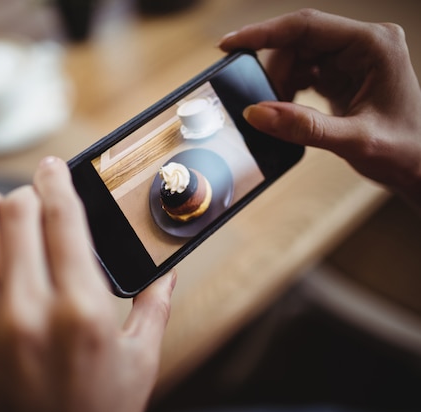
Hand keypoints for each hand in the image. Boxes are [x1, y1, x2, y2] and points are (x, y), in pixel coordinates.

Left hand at [0, 156, 175, 411]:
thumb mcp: (141, 363)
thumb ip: (155, 308)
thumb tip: (168, 271)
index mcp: (81, 311)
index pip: (64, 216)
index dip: (56, 180)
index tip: (51, 169)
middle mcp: (25, 315)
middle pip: (13, 214)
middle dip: (21, 194)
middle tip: (24, 201)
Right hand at [219, 9, 420, 205]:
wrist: (420, 167)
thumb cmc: (404, 151)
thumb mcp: (354, 141)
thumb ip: (304, 127)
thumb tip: (255, 113)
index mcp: (374, 45)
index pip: (307, 25)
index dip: (262, 33)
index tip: (228, 44)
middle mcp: (363, 43)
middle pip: (297, 41)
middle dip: (273, 71)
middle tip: (260, 103)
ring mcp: (352, 57)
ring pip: (296, 55)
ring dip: (280, 82)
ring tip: (281, 113)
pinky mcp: (343, 72)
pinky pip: (303, 70)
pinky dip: (288, 89)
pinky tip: (289, 109)